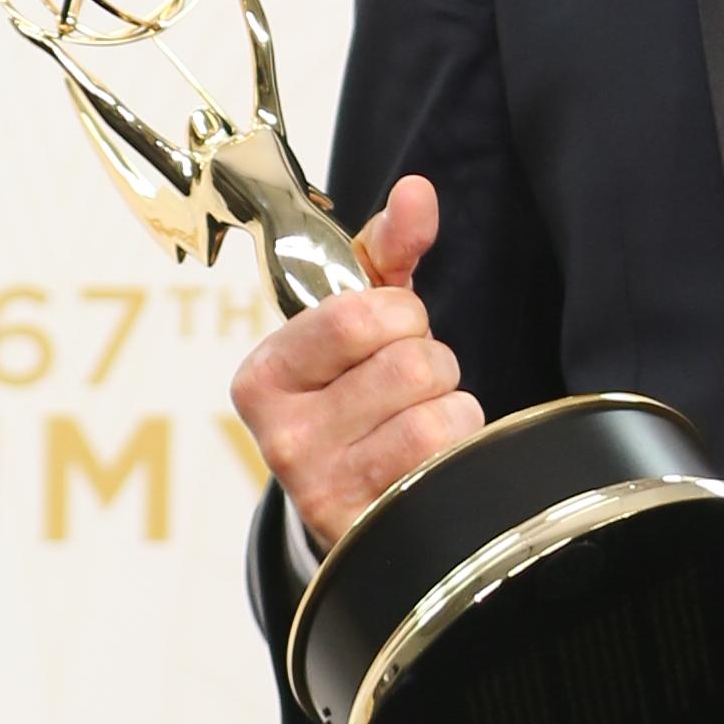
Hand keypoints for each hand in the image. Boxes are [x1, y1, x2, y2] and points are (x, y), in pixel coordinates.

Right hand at [229, 173, 482, 550]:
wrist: (349, 501)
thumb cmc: (353, 395)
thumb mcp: (360, 320)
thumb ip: (386, 251)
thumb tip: (416, 192)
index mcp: (264, 375)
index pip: (358, 315)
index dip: (399, 314)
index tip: (389, 330)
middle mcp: (282, 437)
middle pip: (412, 364)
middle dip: (432, 364)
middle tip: (407, 385)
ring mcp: (324, 492)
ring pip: (439, 417)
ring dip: (451, 411)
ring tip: (418, 423)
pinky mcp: (370, 530)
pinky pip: (447, 465)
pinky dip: (459, 453)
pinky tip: (425, 464)